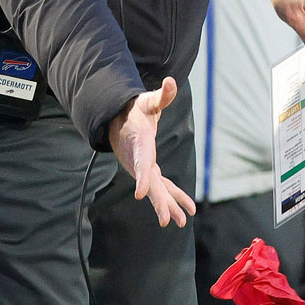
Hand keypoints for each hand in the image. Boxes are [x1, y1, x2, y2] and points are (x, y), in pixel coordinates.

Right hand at [105, 79, 197, 227]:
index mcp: (139, 145)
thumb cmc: (134, 110)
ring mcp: (143, 168)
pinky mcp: (149, 171)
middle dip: (158, 202)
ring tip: (182, 222)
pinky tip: (186, 211)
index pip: (140, 164)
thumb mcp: (148, 101)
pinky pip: (162, 187)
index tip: (140, 194)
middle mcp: (139, 161)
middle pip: (149, 185)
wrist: (118, 120)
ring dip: (168, 205)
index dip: (141, 179)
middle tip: (164, 220)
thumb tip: (171, 82)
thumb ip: (162, 95)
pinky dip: (174, 197)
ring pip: (157, 190)